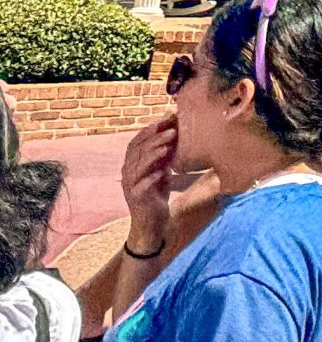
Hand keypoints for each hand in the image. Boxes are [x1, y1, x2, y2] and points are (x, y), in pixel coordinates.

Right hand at [120, 116, 179, 246]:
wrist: (153, 221)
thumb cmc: (157, 192)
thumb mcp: (162, 169)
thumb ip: (165, 155)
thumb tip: (175, 133)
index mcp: (132, 164)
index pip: (135, 143)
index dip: (148, 131)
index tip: (165, 121)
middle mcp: (127, 173)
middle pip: (136, 151)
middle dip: (154, 138)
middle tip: (172, 130)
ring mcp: (129, 186)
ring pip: (136, 166)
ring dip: (152, 154)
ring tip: (167, 146)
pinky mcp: (136, 198)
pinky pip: (141, 186)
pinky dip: (151, 177)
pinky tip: (163, 172)